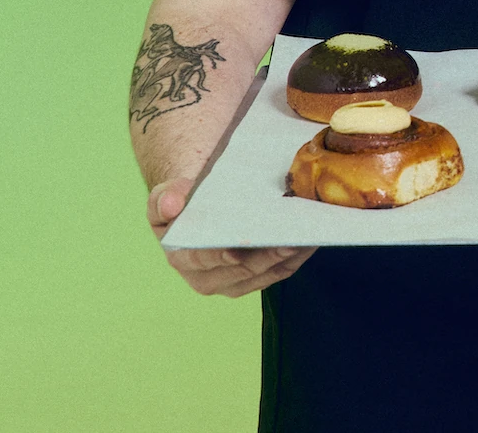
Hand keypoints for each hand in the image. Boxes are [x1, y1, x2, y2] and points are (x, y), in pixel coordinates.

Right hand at [148, 178, 313, 296]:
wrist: (202, 207)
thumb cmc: (186, 201)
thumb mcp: (166, 195)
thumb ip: (165, 197)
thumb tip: (170, 204)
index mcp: (183, 258)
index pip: (202, 259)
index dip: (220, 255)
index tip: (237, 248)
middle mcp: (208, 278)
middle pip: (243, 269)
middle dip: (267, 256)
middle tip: (290, 239)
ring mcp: (236, 281)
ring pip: (267, 274)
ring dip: (289, 257)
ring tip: (310, 236)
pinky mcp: (259, 277)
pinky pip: (282, 271)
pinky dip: (298, 257)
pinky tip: (313, 238)